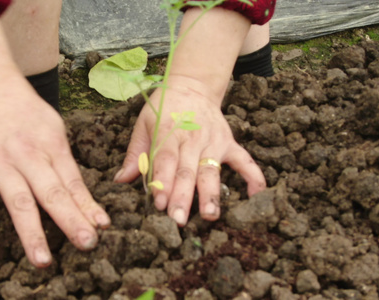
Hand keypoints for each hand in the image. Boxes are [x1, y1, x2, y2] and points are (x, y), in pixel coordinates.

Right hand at [0, 78, 109, 267]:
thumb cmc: (23, 108)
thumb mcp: (53, 127)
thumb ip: (64, 160)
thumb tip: (79, 192)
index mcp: (52, 146)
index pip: (73, 182)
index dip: (87, 206)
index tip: (102, 226)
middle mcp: (29, 156)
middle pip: (53, 193)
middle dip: (71, 220)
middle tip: (87, 244)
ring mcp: (0, 162)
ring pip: (19, 201)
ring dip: (32, 232)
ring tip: (43, 259)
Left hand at [115, 75, 265, 225]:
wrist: (192, 85)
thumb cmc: (164, 107)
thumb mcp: (144, 123)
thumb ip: (136, 153)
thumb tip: (121, 180)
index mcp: (168, 132)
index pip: (165, 160)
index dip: (162, 182)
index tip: (160, 203)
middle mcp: (192, 138)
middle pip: (187, 170)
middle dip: (183, 196)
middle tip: (179, 219)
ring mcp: (213, 141)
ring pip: (211, 170)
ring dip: (210, 194)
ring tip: (210, 215)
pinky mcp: (229, 142)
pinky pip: (244, 160)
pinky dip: (253, 176)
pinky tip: (257, 194)